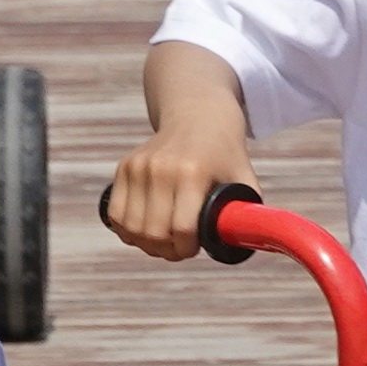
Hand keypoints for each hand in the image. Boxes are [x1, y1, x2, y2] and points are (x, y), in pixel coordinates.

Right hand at [105, 119, 246, 262]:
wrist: (198, 114)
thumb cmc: (225, 152)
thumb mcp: (244, 177)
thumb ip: (249, 211)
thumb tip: (250, 246)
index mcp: (193, 172)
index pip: (182, 228)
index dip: (187, 248)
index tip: (194, 249)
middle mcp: (161, 168)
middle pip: (153, 233)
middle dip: (167, 251)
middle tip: (179, 250)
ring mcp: (139, 167)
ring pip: (131, 228)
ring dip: (146, 244)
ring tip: (163, 243)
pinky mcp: (124, 167)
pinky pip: (116, 215)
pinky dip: (127, 231)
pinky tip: (144, 232)